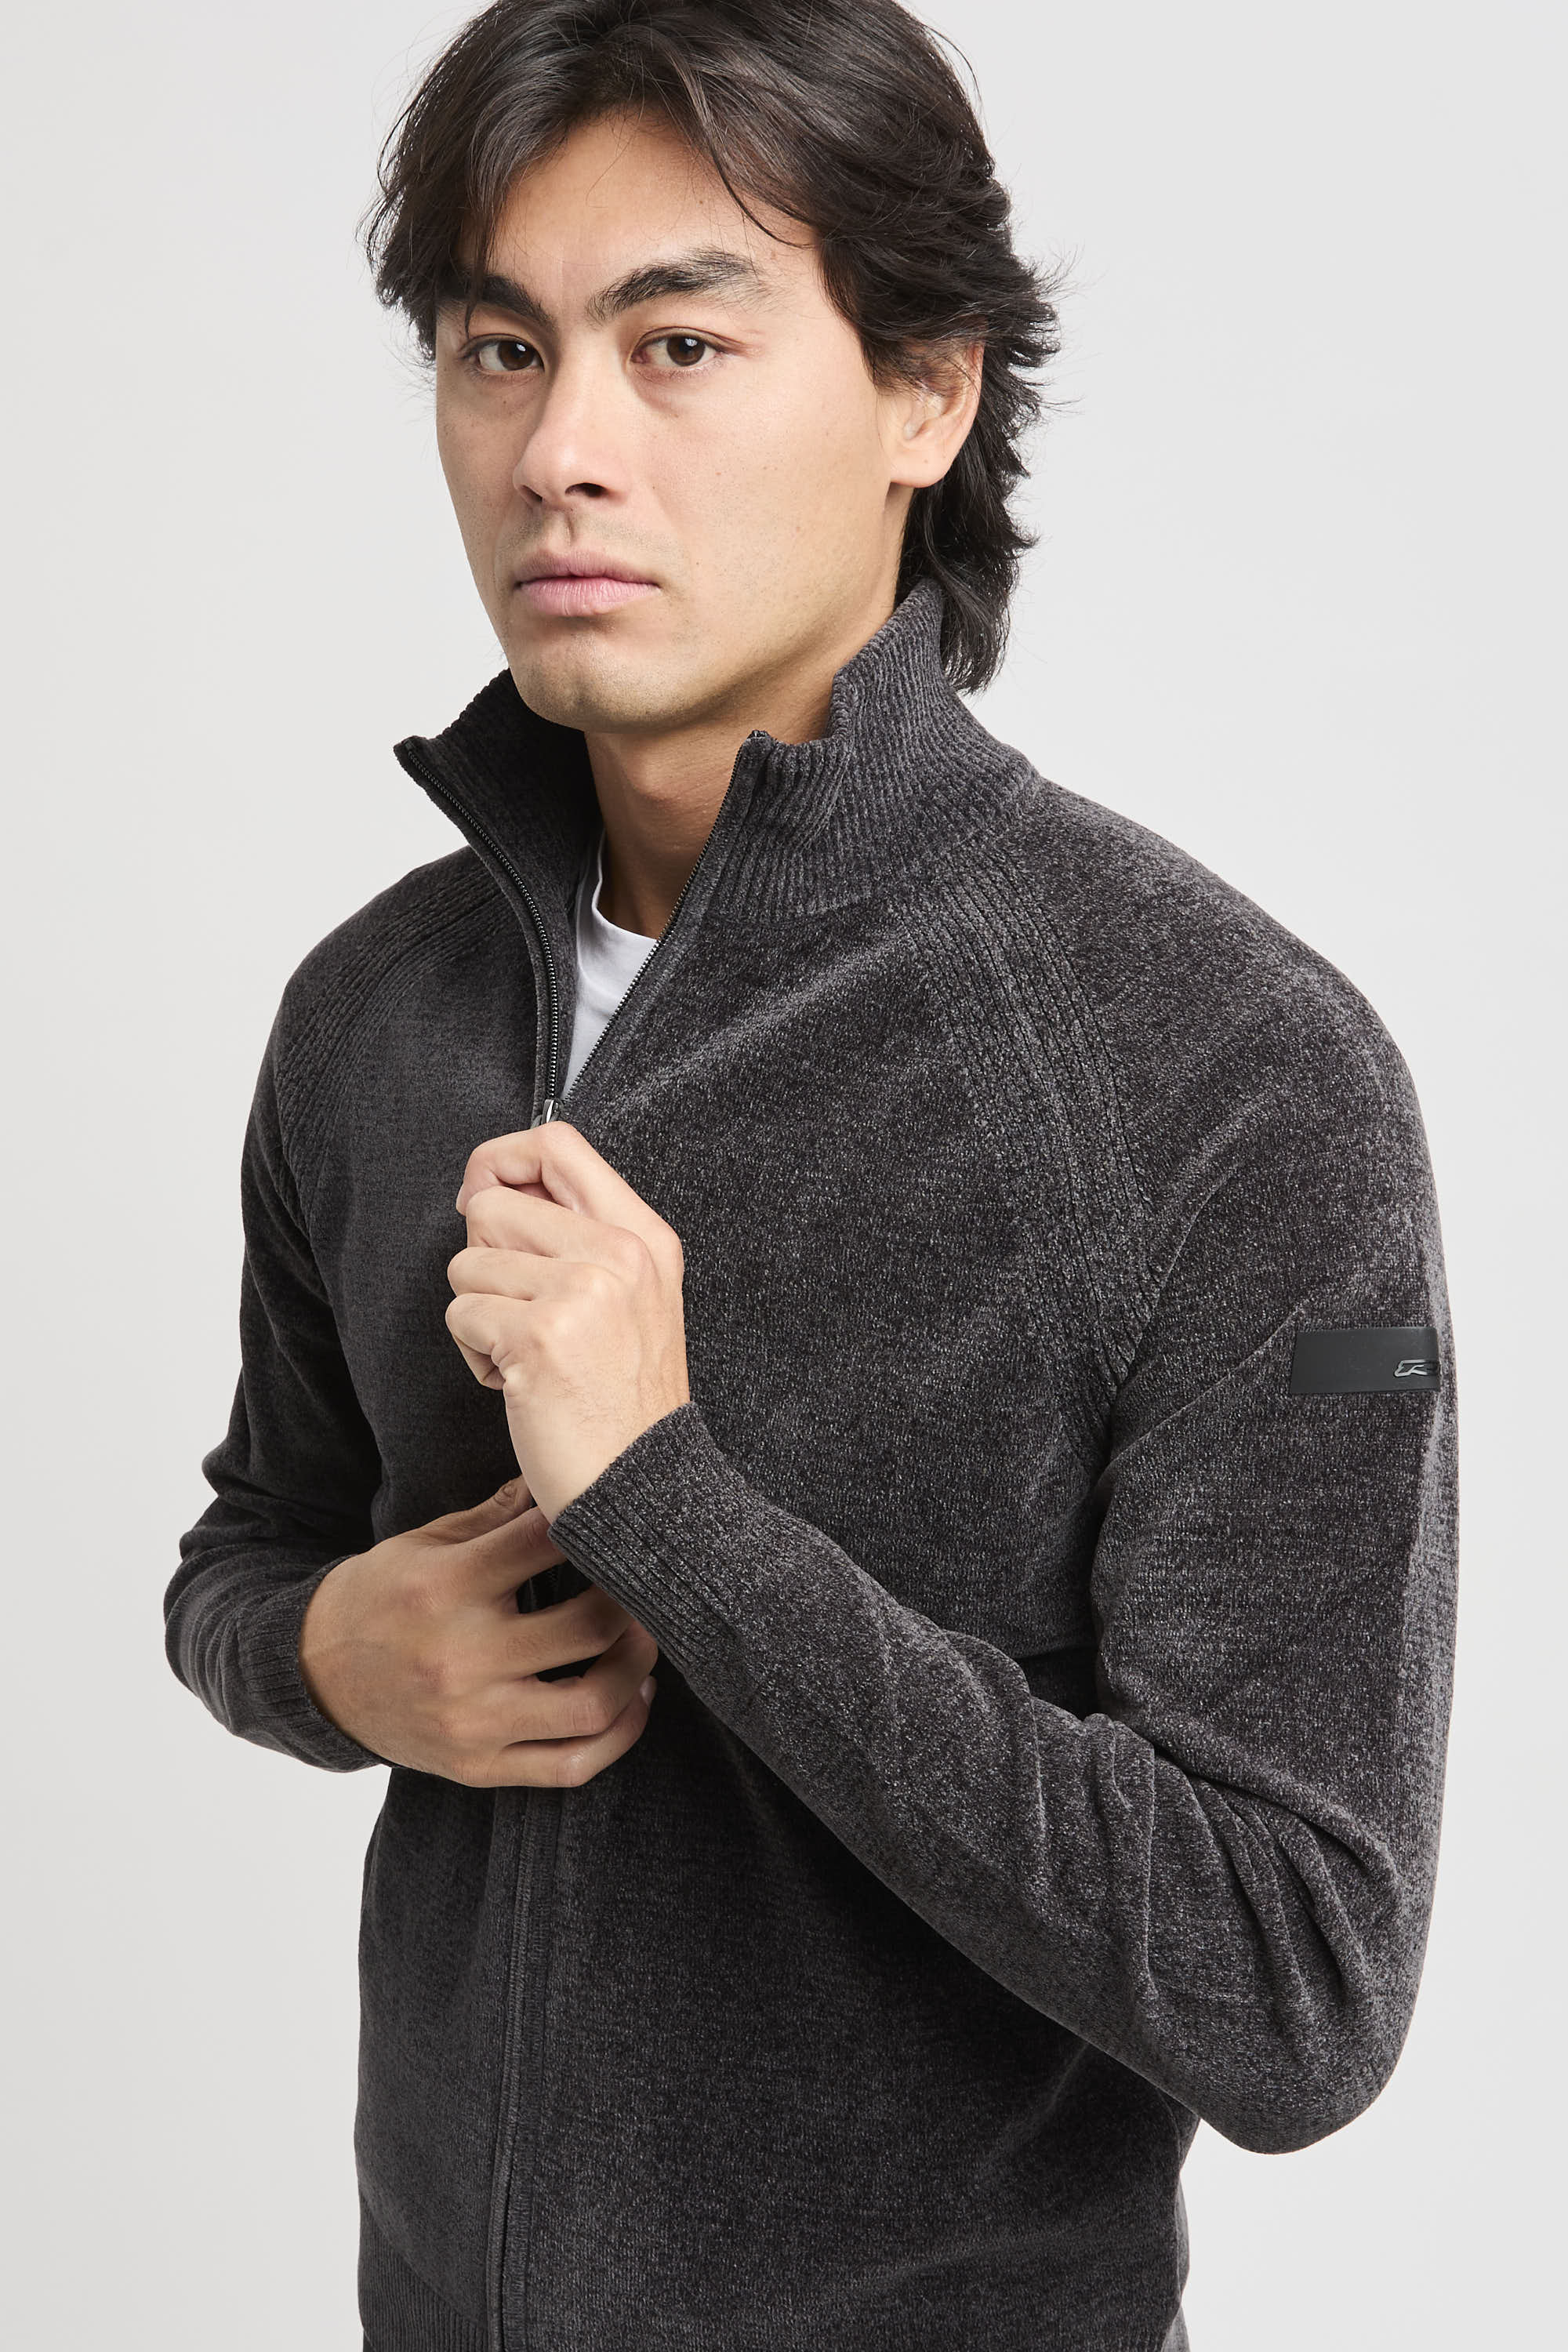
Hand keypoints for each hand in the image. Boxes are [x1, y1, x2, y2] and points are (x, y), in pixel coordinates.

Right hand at [298, 1477, 659, 1785]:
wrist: (314, 1677)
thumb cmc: (379, 1598)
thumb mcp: (424, 1543)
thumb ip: (495, 1515)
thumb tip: (559, 1475)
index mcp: (445, 1588)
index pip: (548, 1544)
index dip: (595, 1523)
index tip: (619, 1516)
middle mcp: (461, 1658)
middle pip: (589, 1628)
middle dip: (635, 1599)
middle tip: (648, 1582)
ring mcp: (472, 1721)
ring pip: (593, 1705)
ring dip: (639, 1669)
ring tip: (646, 1639)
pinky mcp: (479, 1767)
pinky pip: (571, 1765)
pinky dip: (620, 1736)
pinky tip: (633, 1700)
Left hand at [445, 1120, 690, 1522]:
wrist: (646, 1486)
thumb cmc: (626, 1403)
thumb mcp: (633, 1299)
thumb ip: (579, 1237)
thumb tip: (486, 1189)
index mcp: (645, 1237)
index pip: (557, 1144)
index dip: (501, 1161)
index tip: (484, 1201)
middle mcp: (618, 1254)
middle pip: (492, 1204)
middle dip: (483, 1260)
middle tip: (520, 1313)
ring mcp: (581, 1292)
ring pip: (467, 1264)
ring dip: (479, 1317)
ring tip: (528, 1356)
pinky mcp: (538, 1336)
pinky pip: (461, 1315)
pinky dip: (476, 1357)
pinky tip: (520, 1384)